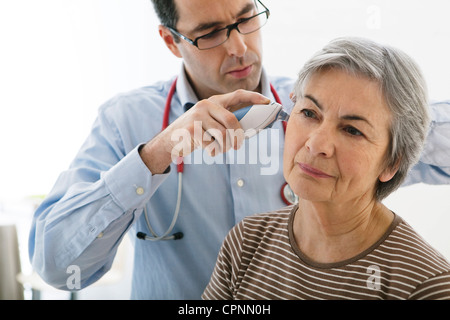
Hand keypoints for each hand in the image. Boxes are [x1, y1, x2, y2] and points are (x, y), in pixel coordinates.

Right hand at [140, 90, 269, 173]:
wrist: (170, 141)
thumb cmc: (195, 133)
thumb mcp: (210, 122)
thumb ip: (226, 121)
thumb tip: (251, 127)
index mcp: (213, 102)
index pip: (238, 95)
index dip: (254, 97)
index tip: (268, 101)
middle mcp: (206, 105)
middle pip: (232, 121)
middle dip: (237, 136)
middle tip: (236, 146)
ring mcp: (197, 116)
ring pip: (223, 134)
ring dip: (224, 147)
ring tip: (218, 148)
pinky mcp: (192, 129)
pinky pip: (212, 144)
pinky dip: (213, 152)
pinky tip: (207, 150)